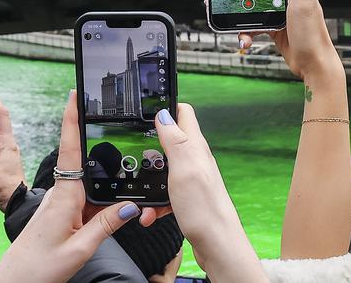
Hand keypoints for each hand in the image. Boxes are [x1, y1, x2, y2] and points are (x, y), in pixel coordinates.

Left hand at [0, 91, 138, 282]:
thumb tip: (132, 205)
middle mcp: (60, 195)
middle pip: (85, 164)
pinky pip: (84, 200)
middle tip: (114, 141)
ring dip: (103, 189)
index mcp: (64, 197)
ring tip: (112, 199)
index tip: (76, 95)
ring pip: (88, 185)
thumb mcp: (80, 249)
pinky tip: (106, 216)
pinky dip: (98, 204)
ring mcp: (59, 204)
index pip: (69, 149)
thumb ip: (108, 225)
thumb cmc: (39, 268)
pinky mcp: (60, 214)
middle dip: (103, 153)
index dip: (72, 120)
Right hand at [153, 104, 266, 280]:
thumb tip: (164, 114)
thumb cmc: (205, 209)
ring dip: (148, 181)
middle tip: (133, 156)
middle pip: (168, 140)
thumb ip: (175, 140)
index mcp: (195, 147)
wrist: (217, 245)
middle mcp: (195, 160)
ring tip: (141, 196)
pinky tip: (150, 213)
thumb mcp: (185, 168)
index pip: (183, 113)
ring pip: (162, 171)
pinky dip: (154, 202)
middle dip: (147, 147)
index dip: (165, 105)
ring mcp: (191, 179)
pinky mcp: (187, 198)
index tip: (145, 107)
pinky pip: (164, 194)